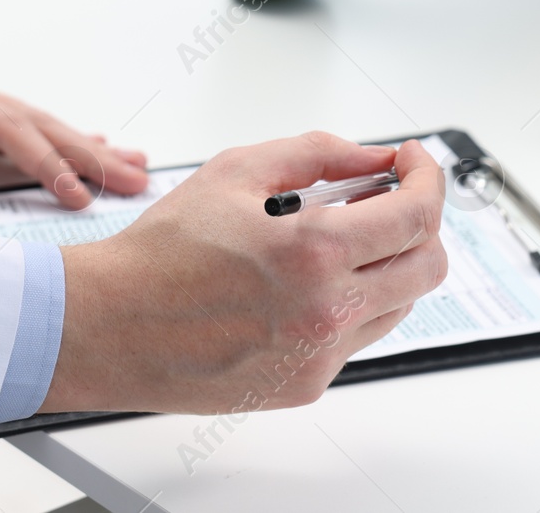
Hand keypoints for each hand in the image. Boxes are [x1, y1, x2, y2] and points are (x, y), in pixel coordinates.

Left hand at [0, 40, 146, 219]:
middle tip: (136, 178)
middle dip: (88, 152)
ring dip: (83, 145)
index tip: (78, 191)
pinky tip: (85, 148)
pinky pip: (17, 128)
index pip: (4, 128)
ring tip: (132, 164)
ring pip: (35, 123)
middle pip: (36, 122)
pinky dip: (57, 140)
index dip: (45, 160)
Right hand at [42, 133, 447, 414]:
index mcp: (313, 254)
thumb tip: (373, 156)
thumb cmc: (159, 253)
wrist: (110, 324)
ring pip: (399, 304)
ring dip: (388, 263)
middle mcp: (326, 313)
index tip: (413, 162)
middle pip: (428, 267)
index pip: (417, 216)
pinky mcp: (305, 385)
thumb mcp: (237, 172)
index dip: (428, 178)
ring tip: (341, 236)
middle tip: (391, 196)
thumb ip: (318, 153)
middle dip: (422, 222)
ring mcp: (319, 356)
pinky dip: (351, 301)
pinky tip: (308, 279)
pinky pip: (357, 337)